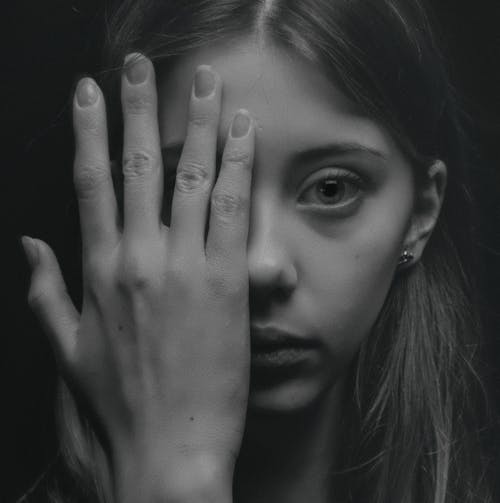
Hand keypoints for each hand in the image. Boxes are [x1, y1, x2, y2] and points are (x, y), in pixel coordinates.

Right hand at [22, 53, 254, 501]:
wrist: (166, 450)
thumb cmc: (119, 403)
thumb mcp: (67, 348)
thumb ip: (45, 291)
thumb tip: (30, 244)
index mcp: (99, 271)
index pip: (90, 182)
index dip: (89, 131)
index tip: (90, 93)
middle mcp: (140, 259)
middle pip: (138, 165)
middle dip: (138, 107)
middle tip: (141, 64)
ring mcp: (186, 267)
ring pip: (192, 177)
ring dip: (199, 123)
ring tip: (206, 83)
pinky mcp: (228, 282)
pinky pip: (234, 210)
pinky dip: (239, 165)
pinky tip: (243, 132)